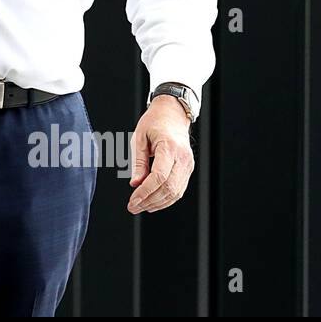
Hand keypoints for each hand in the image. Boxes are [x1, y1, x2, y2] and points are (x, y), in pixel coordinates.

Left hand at [126, 96, 194, 214]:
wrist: (172, 114)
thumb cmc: (154, 122)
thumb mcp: (139, 138)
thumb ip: (138, 162)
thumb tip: (135, 184)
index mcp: (169, 147)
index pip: (159, 176)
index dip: (146, 191)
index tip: (133, 200)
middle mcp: (182, 158)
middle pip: (168, 187)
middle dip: (149, 201)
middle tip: (133, 207)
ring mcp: (188, 164)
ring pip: (175, 192)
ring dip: (157, 203)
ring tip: (141, 207)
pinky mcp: (188, 169)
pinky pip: (179, 189)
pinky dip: (166, 199)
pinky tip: (153, 203)